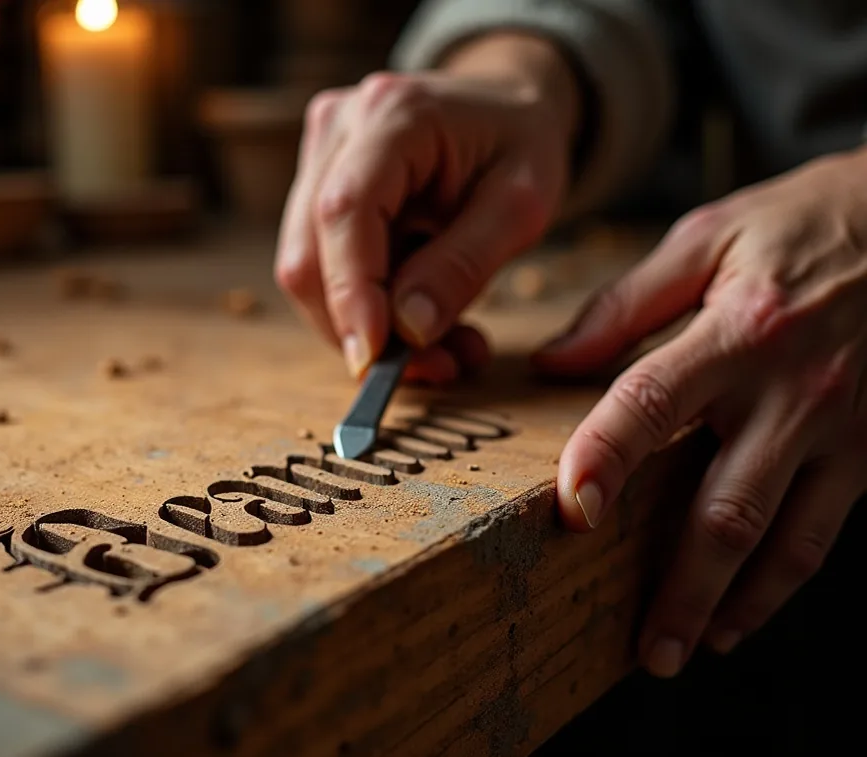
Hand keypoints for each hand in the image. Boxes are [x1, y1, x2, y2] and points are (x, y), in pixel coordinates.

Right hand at [275, 33, 580, 382]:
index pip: (344, 212)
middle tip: (433, 369)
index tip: (375, 359)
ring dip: (368, 327)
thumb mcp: (522, 207)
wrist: (508, 106)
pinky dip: (370, 310)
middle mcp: (339, 127)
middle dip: (359, 327)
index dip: (351, 293)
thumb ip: (463, 264)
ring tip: (446, 349)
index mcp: (393, 114)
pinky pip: (325, 268)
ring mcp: (320, 155)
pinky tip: (423, 320)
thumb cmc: (521, 144)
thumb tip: (407, 329)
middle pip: (309, 252)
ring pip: (310, 270)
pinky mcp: (318, 186)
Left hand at [534, 147, 866, 676]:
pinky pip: (826, 532)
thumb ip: (627, 303)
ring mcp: (845, 429)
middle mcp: (794, 391)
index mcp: (739, 331)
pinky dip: (782, 584)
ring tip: (683, 649)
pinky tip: (745, 614)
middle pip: (725, 506)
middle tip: (642, 646)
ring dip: (731, 604)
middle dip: (680, 586)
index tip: (572, 509)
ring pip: (784, 540)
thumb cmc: (808, 223)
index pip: (653, 400)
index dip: (608, 455)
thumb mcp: (711, 237)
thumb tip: (556, 361)